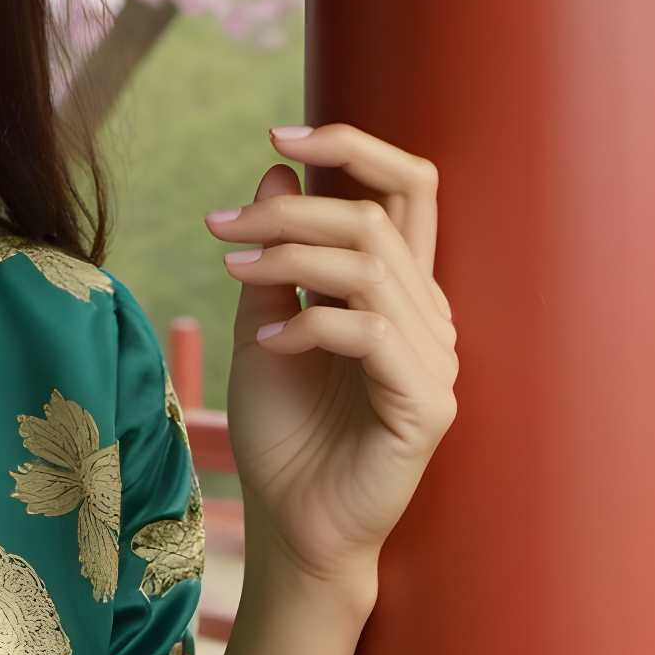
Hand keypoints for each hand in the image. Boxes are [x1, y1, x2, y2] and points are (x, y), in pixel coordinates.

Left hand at [205, 124, 457, 594]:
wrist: (292, 519)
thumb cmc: (284, 427)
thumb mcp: (262, 323)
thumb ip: (274, 254)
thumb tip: (275, 171)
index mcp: (398, 287)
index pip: (406, 188)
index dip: (353, 147)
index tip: (279, 135)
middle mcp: (427, 314)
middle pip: (376, 217)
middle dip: (289, 210)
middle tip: (220, 228)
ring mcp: (434, 359)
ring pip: (367, 268)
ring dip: (286, 259)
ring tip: (230, 272)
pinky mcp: (426, 404)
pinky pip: (368, 333)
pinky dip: (308, 324)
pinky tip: (268, 344)